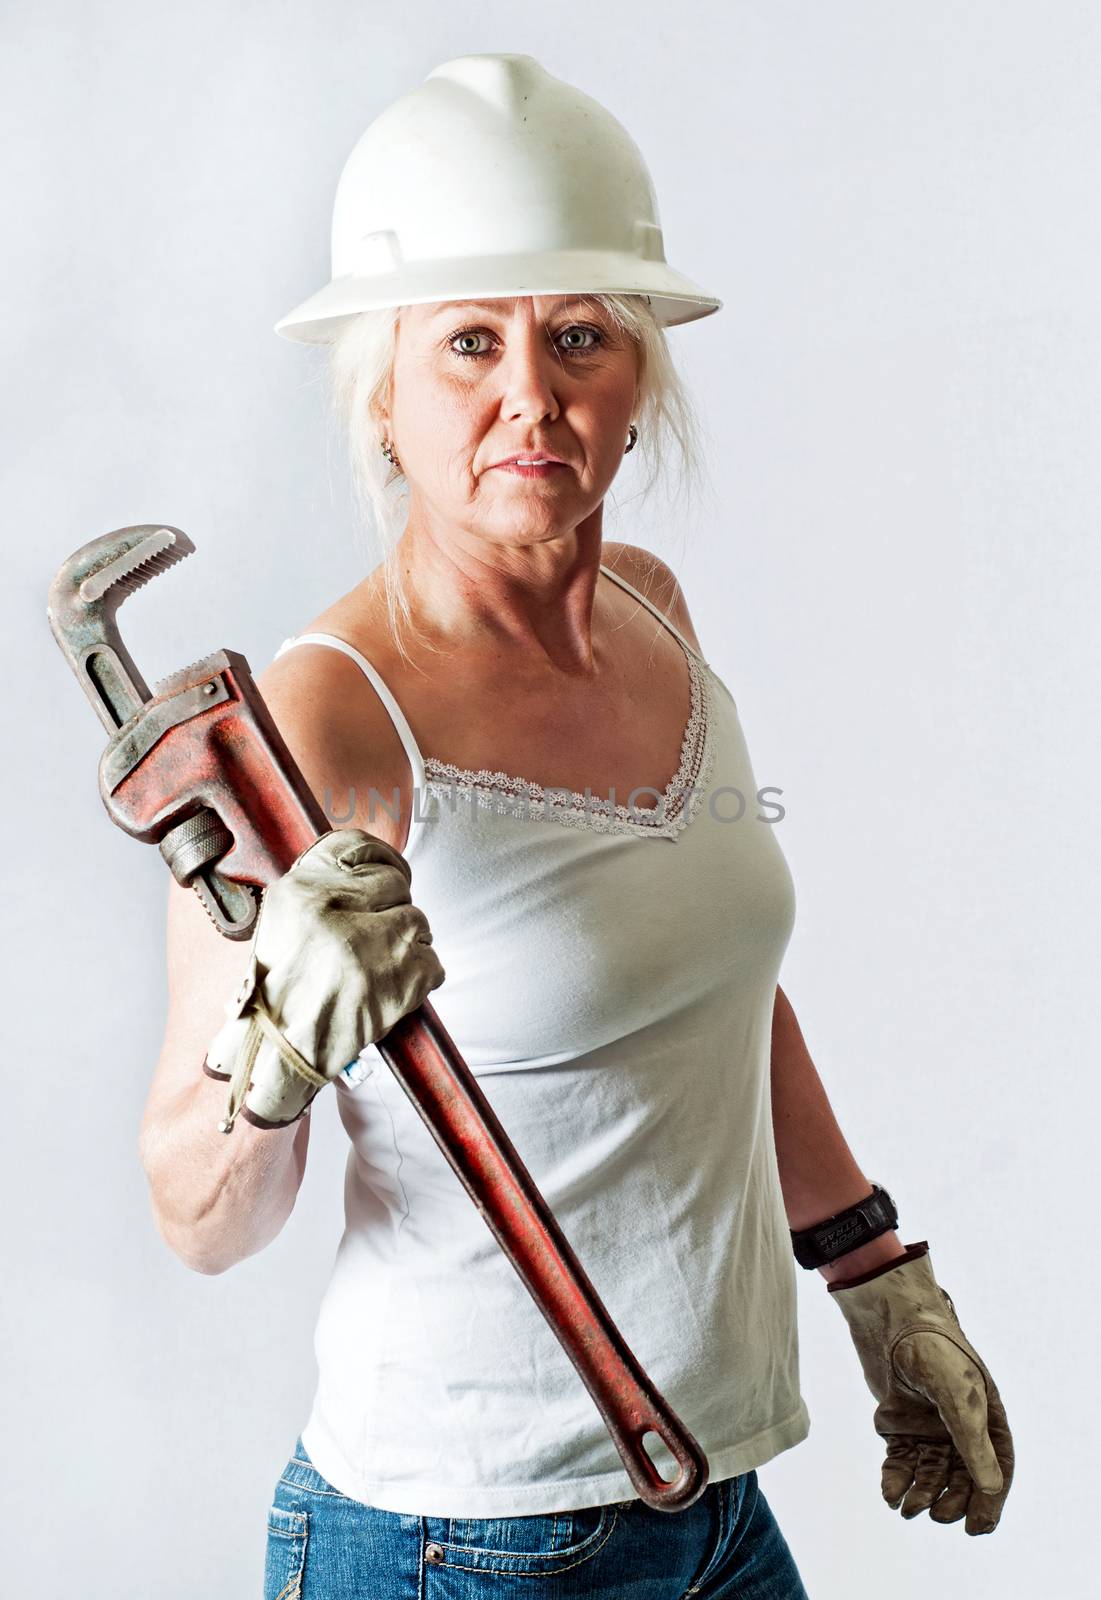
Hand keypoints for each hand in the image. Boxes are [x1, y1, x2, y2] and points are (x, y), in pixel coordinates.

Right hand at [203, 828, 444, 1131]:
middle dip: (393, 912)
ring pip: (418, 922)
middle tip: (375, 943)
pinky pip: (433, 962)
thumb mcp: (283, 922)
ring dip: (408, 947)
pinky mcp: (396, 978)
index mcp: (300, 890)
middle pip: (396, 885)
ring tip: (380, 970)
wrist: (279, 1052)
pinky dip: (421, 979)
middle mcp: (333, 909)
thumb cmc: (281, 990)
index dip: (380, 863)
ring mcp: (367, 943)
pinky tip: (392, 991)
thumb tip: (370, 869)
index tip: (386, 881)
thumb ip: (322, 890)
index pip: (358, 846)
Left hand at [828, 1242, 1013, 1534]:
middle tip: (938, 1515)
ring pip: (931, 1474)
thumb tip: (990, 1489)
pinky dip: (897, 1479)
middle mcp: (959, 1425)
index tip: (976, 1527)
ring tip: (910, 1509)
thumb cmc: (933, 1348)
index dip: (989, 1500)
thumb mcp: (959, 1396)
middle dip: (952, 1500)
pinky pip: (901, 1461)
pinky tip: (891, 1494)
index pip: (997, 1469)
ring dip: (923, 1495)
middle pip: (962, 1477)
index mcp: (986, 1416)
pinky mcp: (899, 1423)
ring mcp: (928, 1425)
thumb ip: (972, 1442)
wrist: (889, 1317)